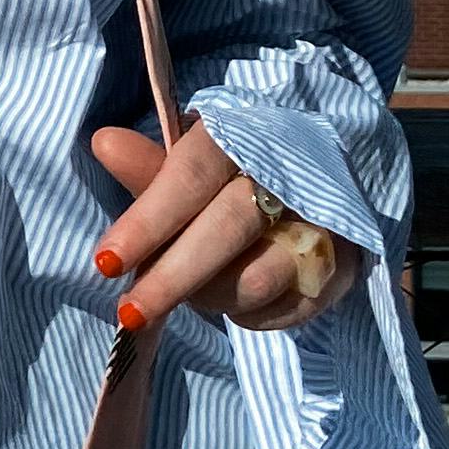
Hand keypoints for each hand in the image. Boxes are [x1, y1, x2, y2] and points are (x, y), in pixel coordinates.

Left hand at [89, 123, 348, 337]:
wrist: (318, 185)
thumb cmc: (236, 174)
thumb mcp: (194, 163)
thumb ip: (153, 167)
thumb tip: (105, 143)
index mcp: (245, 135)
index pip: (193, 173)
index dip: (148, 219)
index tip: (106, 262)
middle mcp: (292, 173)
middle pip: (227, 228)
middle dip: (171, 277)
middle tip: (127, 313)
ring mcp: (324, 222)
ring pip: (256, 278)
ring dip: (210, 296)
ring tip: (188, 290)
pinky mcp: (343, 267)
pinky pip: (283, 310)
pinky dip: (246, 313)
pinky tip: (232, 296)